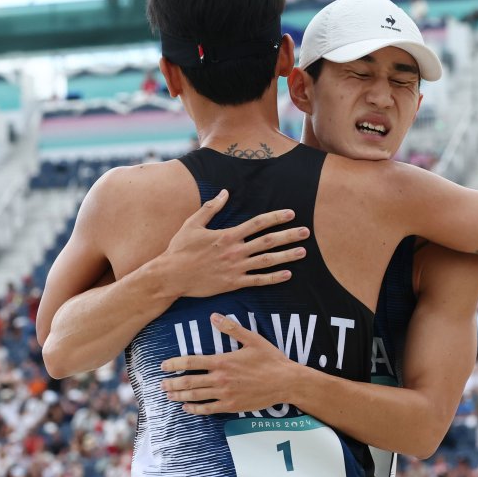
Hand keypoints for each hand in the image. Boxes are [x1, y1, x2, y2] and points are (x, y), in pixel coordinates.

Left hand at [160, 313, 300, 413]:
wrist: (285, 382)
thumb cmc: (270, 359)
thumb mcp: (252, 339)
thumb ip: (231, 328)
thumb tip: (214, 316)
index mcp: (223, 361)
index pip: (191, 361)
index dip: (174, 364)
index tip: (163, 365)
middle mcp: (221, 379)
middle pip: (189, 381)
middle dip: (172, 382)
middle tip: (161, 383)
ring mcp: (225, 394)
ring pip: (195, 396)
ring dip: (179, 395)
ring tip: (168, 394)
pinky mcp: (231, 406)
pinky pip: (208, 409)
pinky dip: (195, 409)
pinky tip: (186, 407)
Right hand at [161, 190, 308, 296]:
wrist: (171, 276)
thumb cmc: (180, 249)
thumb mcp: (193, 224)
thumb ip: (211, 208)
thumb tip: (224, 192)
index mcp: (227, 235)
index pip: (258, 223)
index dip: (276, 218)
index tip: (291, 214)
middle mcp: (235, 251)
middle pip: (268, 241)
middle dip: (289, 236)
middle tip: (306, 232)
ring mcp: (236, 268)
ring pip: (267, 261)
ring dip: (287, 256)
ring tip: (302, 252)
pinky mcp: (233, 283)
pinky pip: (258, 281)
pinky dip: (273, 278)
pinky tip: (287, 274)